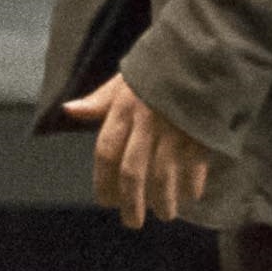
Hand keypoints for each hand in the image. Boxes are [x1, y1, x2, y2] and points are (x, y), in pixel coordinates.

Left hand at [63, 74, 214, 229]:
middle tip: (132, 222)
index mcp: (124, 109)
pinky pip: (195, 166)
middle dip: (131, 203)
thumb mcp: (125, 78)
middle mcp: (147, 122)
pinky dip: (193, 184)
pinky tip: (191, 195)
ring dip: (163, 201)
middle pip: (133, 171)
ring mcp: (175, 129)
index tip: (105, 202)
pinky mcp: (203, 131)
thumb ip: (99, 100)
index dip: (103, 181)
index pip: (106, 152)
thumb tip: (68, 110)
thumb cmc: (159, 67)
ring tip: (165, 214)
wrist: (201, 48)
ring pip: (164, 175)